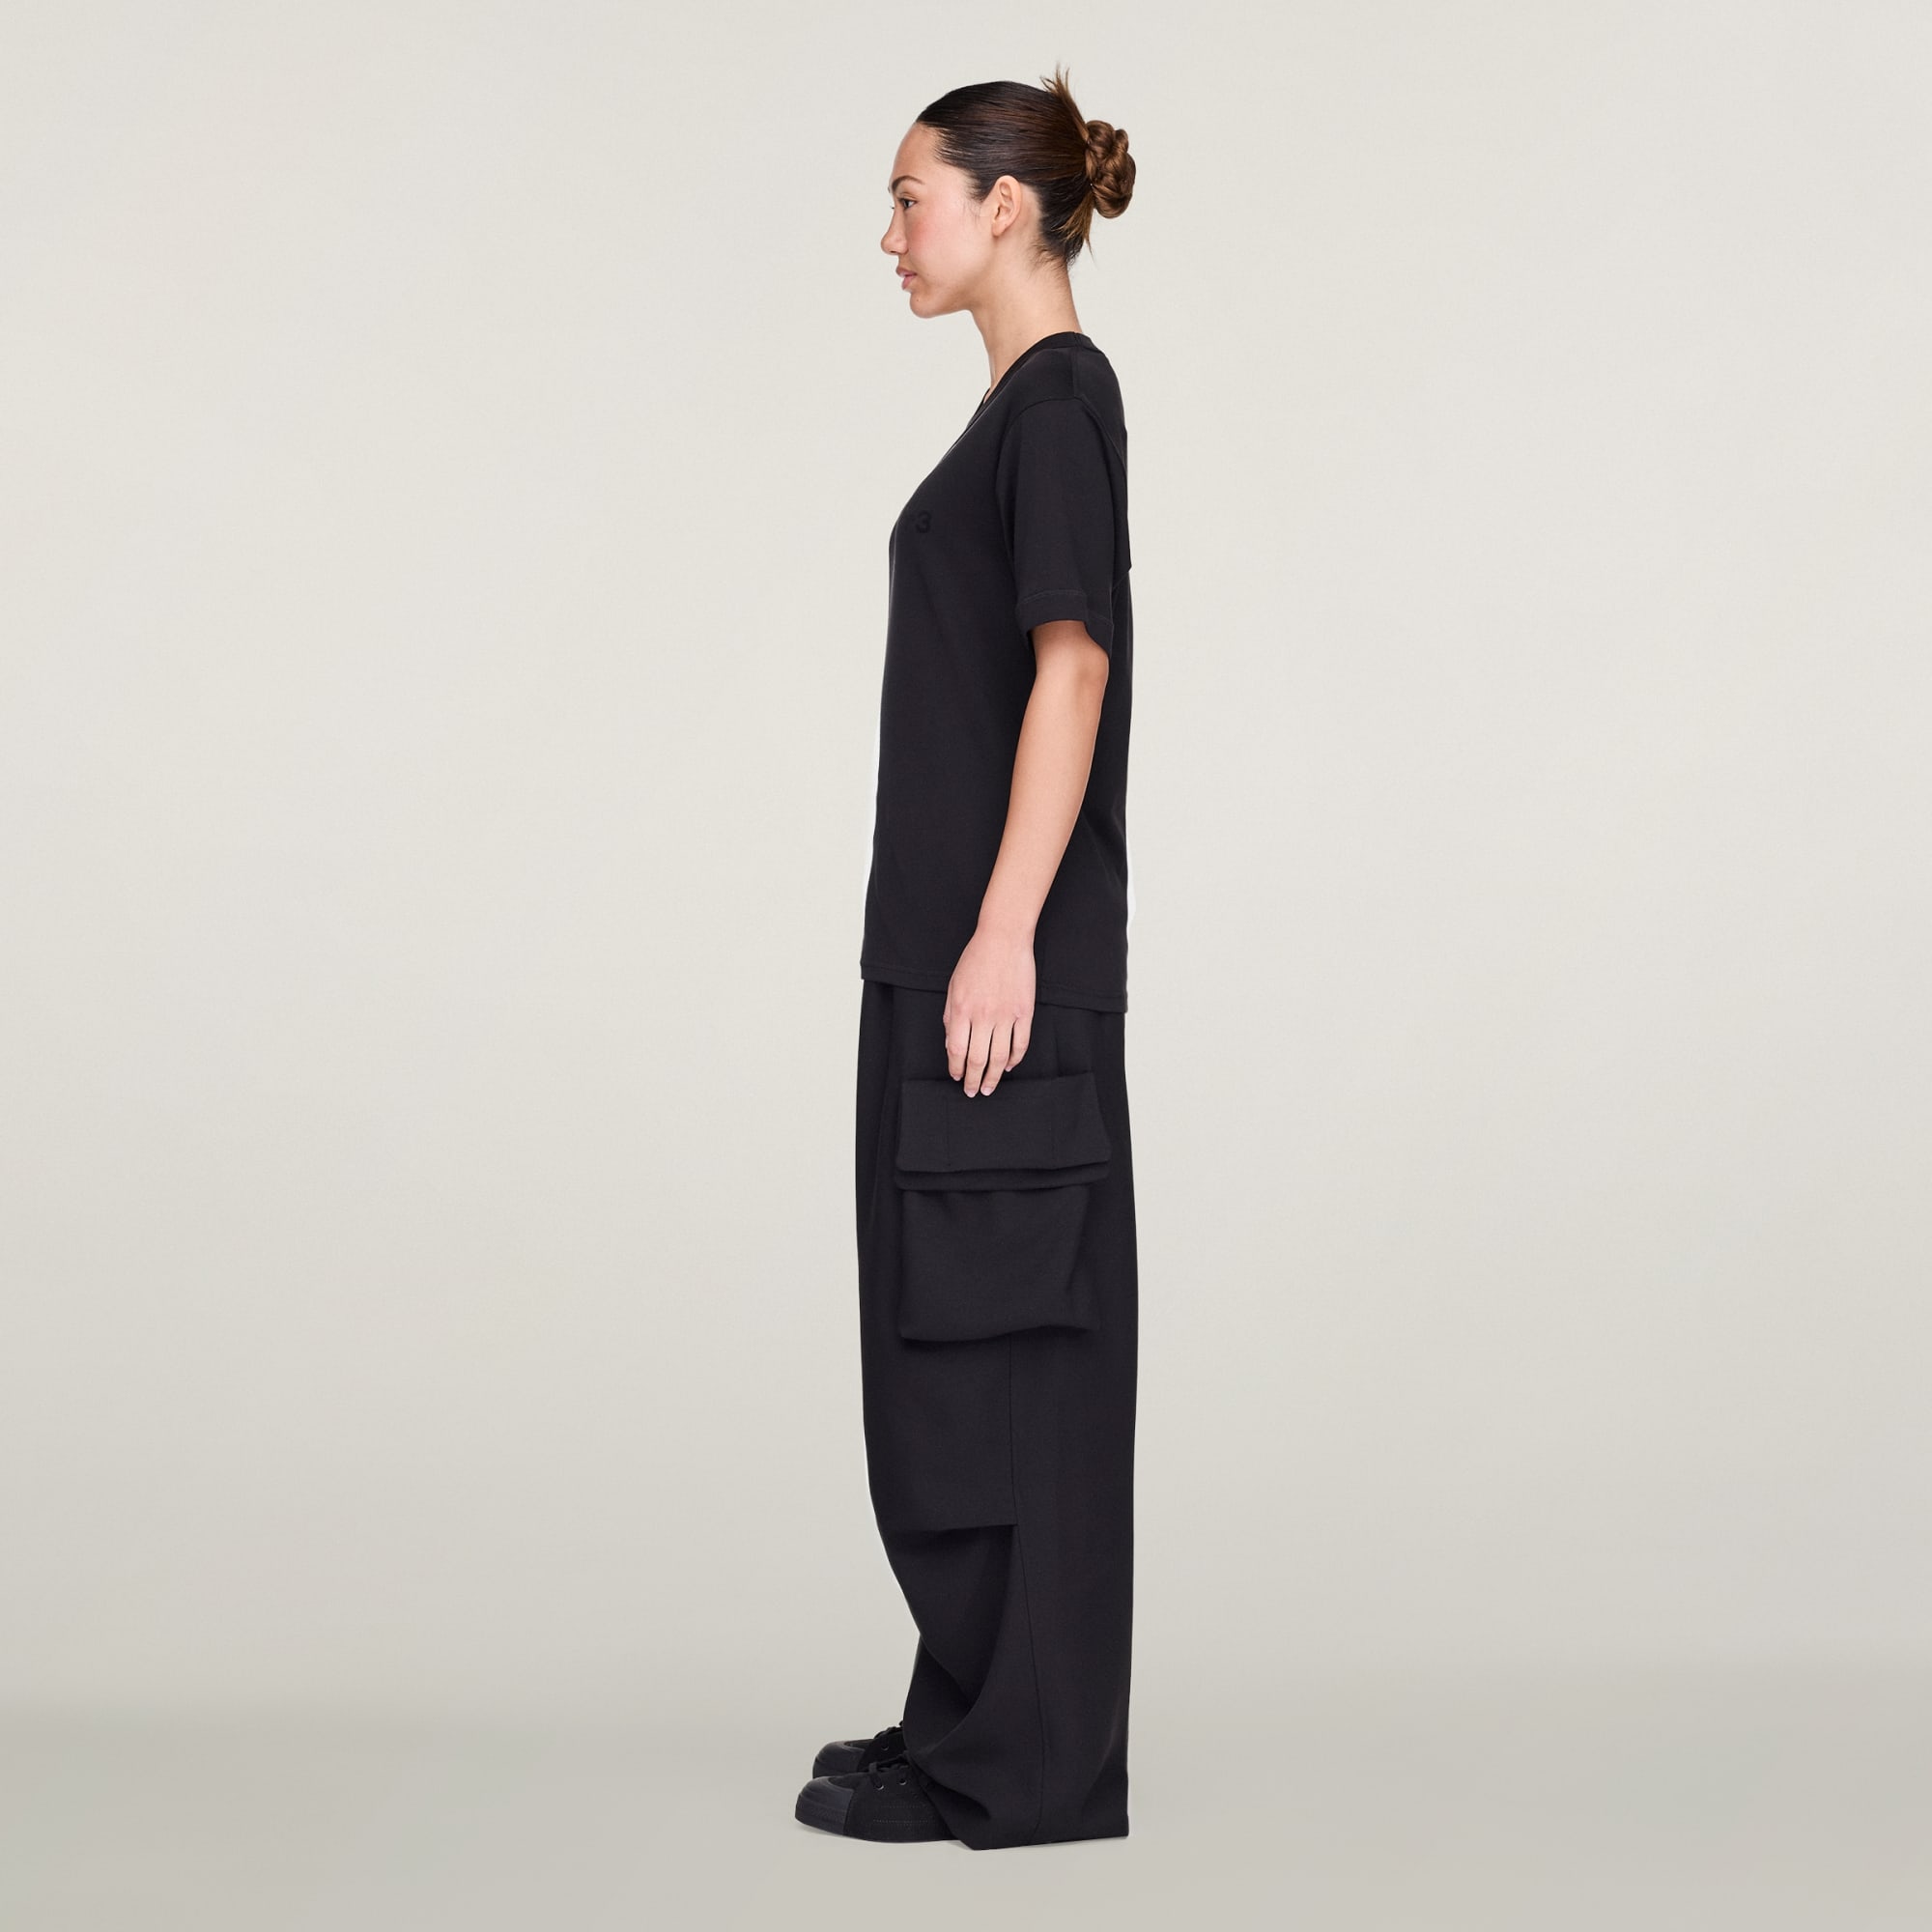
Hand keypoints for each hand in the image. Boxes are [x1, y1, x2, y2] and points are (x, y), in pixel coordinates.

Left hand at [943, 926, 1034, 1093]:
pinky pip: (1021, 1043)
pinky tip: (1008, 1066)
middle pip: (978, 1059)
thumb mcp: (953, 987)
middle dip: (974, 1080)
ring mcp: (1006, 1015)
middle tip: (973, 1092)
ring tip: (990, 1087)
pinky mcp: (1024, 1012)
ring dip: (994, 1076)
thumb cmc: (975, 960)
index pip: (957, 1050)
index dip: (956, 1068)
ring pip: (1000, 1056)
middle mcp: (984, 1015)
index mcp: (962, 1009)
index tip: (957, 1077)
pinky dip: (1014, 1059)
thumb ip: (951, 1017)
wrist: (1003, 939)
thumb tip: (952, 1045)